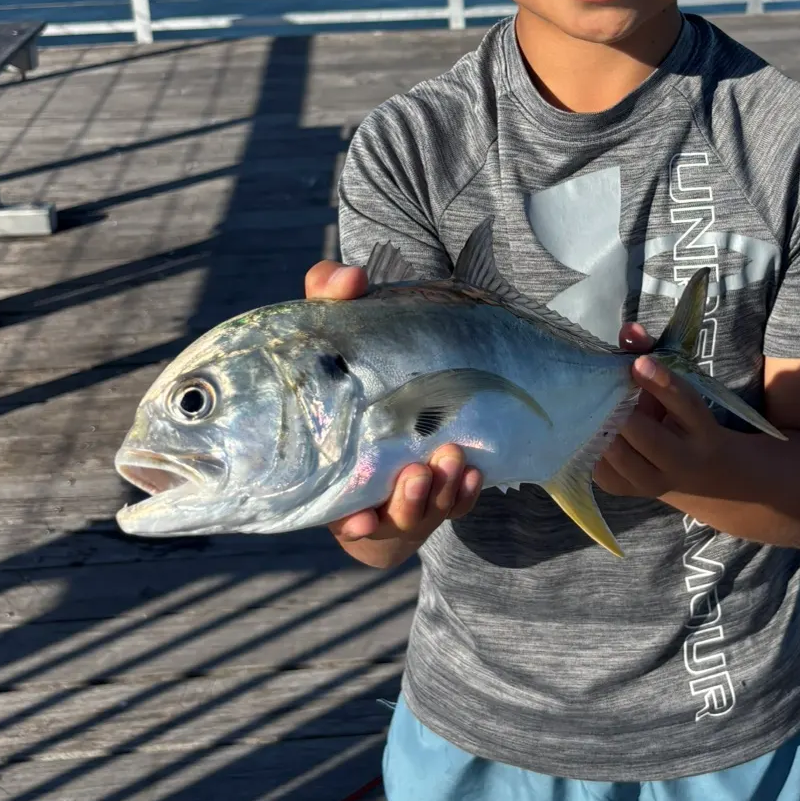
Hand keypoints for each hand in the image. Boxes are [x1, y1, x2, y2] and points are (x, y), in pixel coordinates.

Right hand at [303, 258, 481, 562]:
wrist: (398, 379)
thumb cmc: (354, 356)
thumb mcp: (336, 325)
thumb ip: (330, 294)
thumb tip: (350, 277)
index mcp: (326, 468)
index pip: (332, 506)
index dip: (350, 521)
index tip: (359, 522)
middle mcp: (362, 492)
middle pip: (383, 518)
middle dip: (405, 502)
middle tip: (418, 473)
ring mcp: (402, 494)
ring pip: (424, 510)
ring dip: (439, 494)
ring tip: (451, 461)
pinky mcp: (438, 492)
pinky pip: (455, 502)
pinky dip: (464, 491)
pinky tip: (473, 470)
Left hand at [593, 321, 726, 501]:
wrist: (704, 475)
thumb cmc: (682, 419)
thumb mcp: (678, 389)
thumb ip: (652, 355)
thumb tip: (628, 330)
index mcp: (701, 428)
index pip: (684, 404)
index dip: (661, 382)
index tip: (638, 363)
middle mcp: (682, 461)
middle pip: (646, 436)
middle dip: (621, 411)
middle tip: (601, 390)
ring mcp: (655, 482)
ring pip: (620, 456)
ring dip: (603, 429)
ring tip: (591, 407)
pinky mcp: (628, 491)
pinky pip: (602, 469)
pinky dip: (592, 446)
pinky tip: (588, 429)